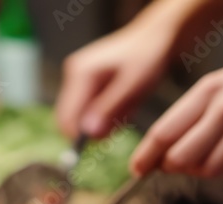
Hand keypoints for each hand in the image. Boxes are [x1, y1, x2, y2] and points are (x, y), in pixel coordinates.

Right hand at [56, 6, 179, 138]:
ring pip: (83, 118)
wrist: (155, 39)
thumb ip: (109, 109)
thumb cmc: (147, 59)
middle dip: (94, 129)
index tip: (102, 144)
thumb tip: (88, 133)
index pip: (67, 117)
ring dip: (104, 121)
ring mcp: (78, 80)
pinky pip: (92, 111)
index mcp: (81, 74)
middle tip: (122, 121)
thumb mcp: (132, 86)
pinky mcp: (86, 85)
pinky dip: (108, 115)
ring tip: (128, 106)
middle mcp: (74, 75)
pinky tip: (125, 103)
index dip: (79, 137)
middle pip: (71, 119)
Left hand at [130, 46, 222, 177]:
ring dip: (204, 170)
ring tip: (218, 152)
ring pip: (206, 170)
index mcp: (209, 90)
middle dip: (174, 168)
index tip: (137, 169)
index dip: (146, 156)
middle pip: (179, 158)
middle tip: (179, 164)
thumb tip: (163, 150)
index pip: (164, 132)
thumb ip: (193, 115)